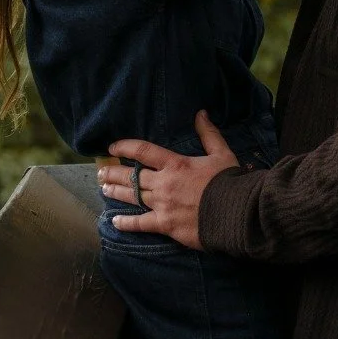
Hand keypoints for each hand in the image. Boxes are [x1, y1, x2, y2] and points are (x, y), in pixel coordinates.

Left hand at [97, 112, 238, 250]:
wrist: (237, 212)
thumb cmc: (229, 182)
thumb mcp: (221, 153)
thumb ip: (208, 134)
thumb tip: (200, 113)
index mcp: (175, 164)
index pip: (143, 151)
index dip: (125, 147)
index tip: (112, 148)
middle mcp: (164, 183)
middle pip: (132, 176)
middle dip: (113, 173)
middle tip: (101, 172)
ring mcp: (162, 205)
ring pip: (132, 197)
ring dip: (116, 192)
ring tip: (103, 189)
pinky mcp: (165, 225)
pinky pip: (140, 224)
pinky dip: (126, 223)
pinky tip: (115, 221)